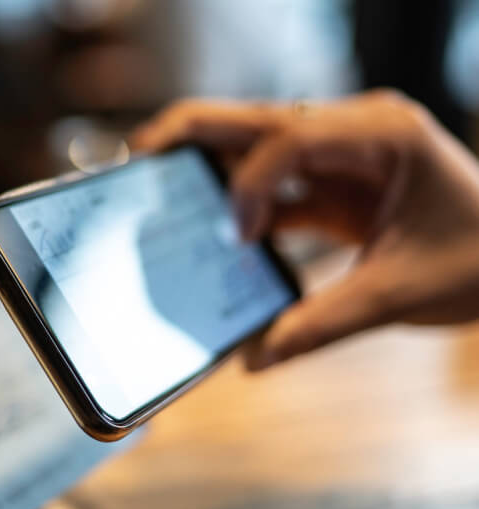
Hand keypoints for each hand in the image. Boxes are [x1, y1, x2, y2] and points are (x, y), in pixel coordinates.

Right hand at [132, 90, 478, 368]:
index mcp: (382, 134)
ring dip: (210, 168)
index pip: (289, 139)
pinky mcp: (335, 185)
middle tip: (138, 158)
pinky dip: (241, 206)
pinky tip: (216, 233)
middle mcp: (355, 131)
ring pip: (256, 146)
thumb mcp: (402, 293)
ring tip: (160, 188)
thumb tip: (254, 358)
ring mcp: (342, 155)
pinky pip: (273, 185)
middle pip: (255, 118)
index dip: (249, 183)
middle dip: (192, 134)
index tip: (237, 235)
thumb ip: (322, 324)